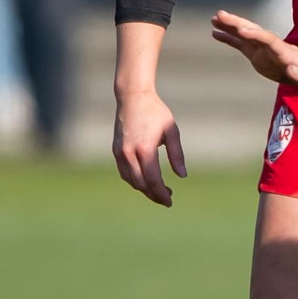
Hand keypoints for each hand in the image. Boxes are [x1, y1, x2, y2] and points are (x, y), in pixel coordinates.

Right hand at [113, 89, 186, 207]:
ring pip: (131, 181)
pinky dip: (135, 181)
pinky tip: (146, 181)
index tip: (170, 201)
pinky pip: (124, 173)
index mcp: (145, 149)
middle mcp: (129, 153)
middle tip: (168, 199)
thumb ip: (177, 154)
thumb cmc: (155, 112)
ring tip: (160, 191)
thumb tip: (182, 176)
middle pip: (141, 184)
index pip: (153, 180)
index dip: (162, 193)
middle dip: (154, 195)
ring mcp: (119, 153)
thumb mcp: (171, 131)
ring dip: (144, 189)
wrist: (132, 97)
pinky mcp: (115, 151)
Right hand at [210, 11, 297, 90]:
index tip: (242, 30)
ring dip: (230, 26)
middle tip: (221, 14)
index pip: (269, 40)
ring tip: (214, 18)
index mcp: (285, 52)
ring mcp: (263, 50)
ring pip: (245, 34)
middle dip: (238, 23)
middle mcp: (272, 47)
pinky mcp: (258, 55)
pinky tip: (214, 32)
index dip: (257, 35)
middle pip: (254, 31)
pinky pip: (240, 44)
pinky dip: (229, 38)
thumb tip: (291, 70)